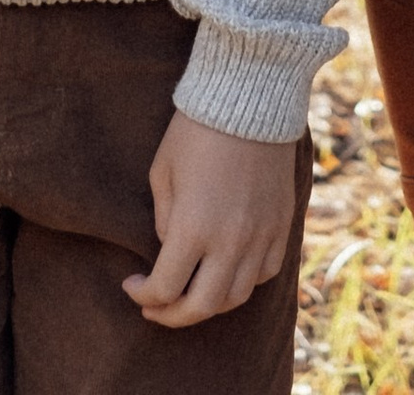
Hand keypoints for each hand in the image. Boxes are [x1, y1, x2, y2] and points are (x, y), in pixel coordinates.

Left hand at [124, 112, 298, 326]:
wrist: (249, 96)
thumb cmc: (196, 129)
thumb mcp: (163, 172)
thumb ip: (164, 220)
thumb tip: (170, 250)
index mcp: (192, 227)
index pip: (164, 288)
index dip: (142, 295)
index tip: (131, 285)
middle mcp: (229, 241)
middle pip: (201, 307)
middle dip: (172, 316)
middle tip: (155, 308)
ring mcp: (260, 236)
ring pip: (236, 297)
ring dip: (209, 305)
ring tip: (191, 295)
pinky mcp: (281, 225)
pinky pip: (265, 273)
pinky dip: (244, 282)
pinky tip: (228, 271)